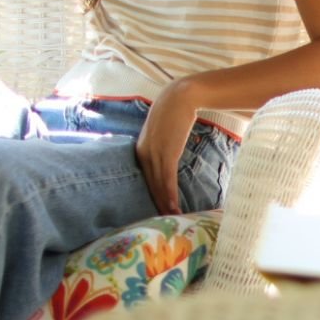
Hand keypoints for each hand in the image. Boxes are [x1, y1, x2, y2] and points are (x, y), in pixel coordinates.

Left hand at [136, 83, 199, 214]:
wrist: (179, 97)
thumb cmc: (173, 114)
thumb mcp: (161, 134)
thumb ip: (160, 147)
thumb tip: (166, 159)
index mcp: (140, 151)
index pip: (145, 179)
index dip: (151, 196)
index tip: (158, 210)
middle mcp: (143, 154)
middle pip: (149, 185)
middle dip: (156, 204)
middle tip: (163, 222)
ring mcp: (154, 154)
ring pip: (157, 185)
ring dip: (164, 204)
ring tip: (171, 218)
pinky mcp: (166, 152)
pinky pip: (167, 178)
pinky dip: (170, 194)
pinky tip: (173, 206)